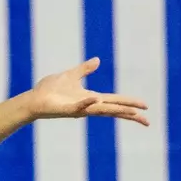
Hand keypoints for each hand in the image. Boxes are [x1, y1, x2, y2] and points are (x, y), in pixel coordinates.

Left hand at [29, 57, 148, 124]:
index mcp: (91, 98)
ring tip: (133, 113)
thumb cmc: (50, 90)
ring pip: (101, 111)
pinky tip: (96, 99)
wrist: (34, 98)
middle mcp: (88, 106)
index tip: (145, 107)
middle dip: (130, 114)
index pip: (115, 101)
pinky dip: (87, 104)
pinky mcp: (67, 110)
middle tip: (146, 120)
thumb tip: (97, 60)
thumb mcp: (71, 75)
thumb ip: (85, 69)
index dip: (130, 103)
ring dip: (116, 111)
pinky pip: (79, 107)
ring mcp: (79, 109)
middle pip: (114, 110)